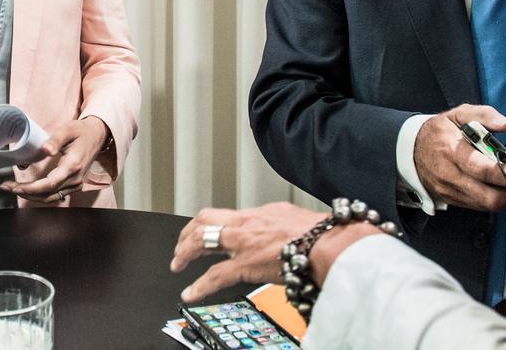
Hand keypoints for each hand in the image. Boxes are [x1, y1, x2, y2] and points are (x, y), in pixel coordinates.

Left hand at [0, 117, 108, 202]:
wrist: (97, 136)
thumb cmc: (81, 131)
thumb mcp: (67, 129)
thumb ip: (55, 140)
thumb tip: (45, 150)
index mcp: (73, 165)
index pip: (49, 184)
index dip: (30, 189)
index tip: (14, 187)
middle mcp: (76, 179)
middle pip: (47, 194)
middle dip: (25, 193)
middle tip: (6, 187)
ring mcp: (76, 184)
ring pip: (51, 198)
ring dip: (31, 196)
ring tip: (14, 188)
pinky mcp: (74, 185)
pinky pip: (56, 195)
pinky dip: (40, 195)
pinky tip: (28, 190)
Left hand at [170, 203, 327, 302]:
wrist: (329, 243)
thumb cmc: (321, 233)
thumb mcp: (294, 218)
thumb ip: (279, 223)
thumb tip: (281, 227)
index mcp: (258, 213)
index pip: (224, 215)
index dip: (209, 224)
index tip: (202, 231)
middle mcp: (246, 223)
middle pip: (204, 220)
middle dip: (188, 232)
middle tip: (180, 246)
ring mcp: (243, 243)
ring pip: (202, 240)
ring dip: (185, 252)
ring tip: (177, 263)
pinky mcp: (246, 264)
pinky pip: (215, 275)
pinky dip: (199, 285)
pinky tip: (190, 293)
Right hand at [414, 104, 505, 210]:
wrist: (409, 149)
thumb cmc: (439, 131)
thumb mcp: (458, 114)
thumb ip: (484, 115)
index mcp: (452, 151)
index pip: (484, 171)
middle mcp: (450, 176)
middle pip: (490, 197)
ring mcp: (450, 191)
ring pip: (488, 206)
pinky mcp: (453, 200)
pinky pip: (481, 207)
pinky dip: (500, 201)